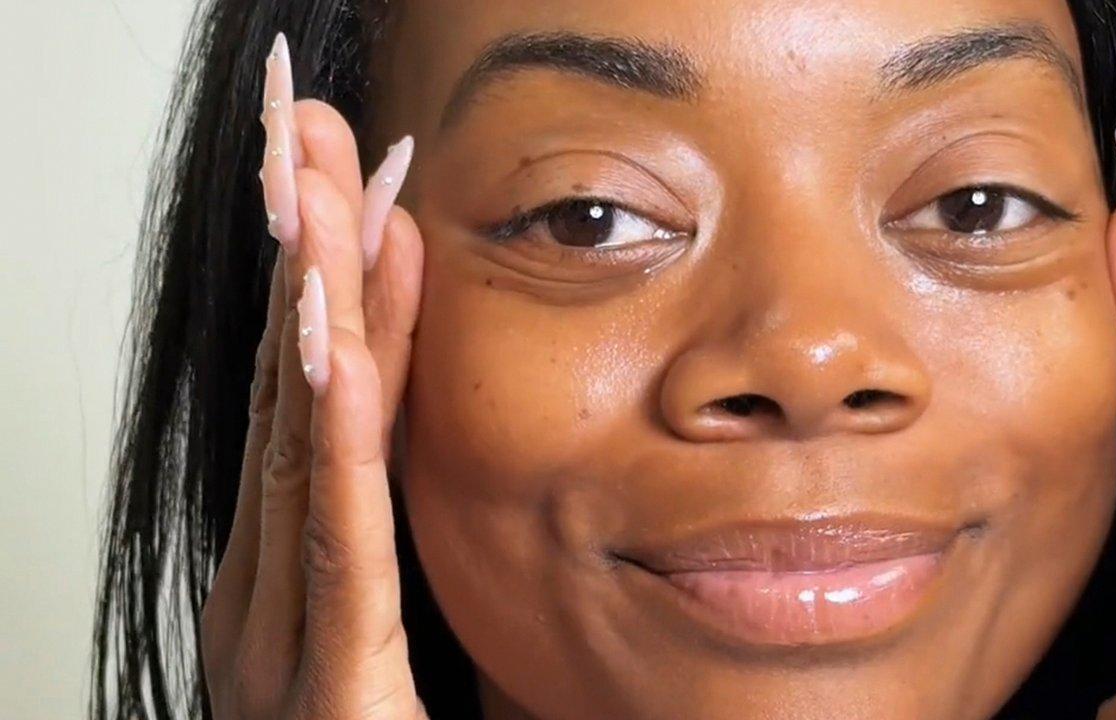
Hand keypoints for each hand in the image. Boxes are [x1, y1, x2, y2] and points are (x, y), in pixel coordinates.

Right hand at [197, 34, 426, 718]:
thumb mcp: (426, 647)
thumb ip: (422, 564)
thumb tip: (456, 482)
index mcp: (302, 578)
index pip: (322, 405)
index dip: (334, 288)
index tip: (360, 185)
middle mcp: (272, 593)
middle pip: (296, 400)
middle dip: (304, 260)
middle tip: (312, 134)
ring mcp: (279, 640)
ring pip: (302, 447)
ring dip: (310, 312)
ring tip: (314, 190)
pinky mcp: (322, 692)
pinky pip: (330, 541)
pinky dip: (324, 437)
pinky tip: (325, 346)